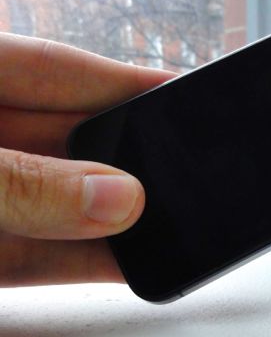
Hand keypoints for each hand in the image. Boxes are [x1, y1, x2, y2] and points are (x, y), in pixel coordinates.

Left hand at [0, 33, 176, 285]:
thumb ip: (20, 181)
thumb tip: (116, 198)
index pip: (59, 72)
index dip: (127, 83)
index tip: (185, 93)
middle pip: (74, 141)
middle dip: (130, 161)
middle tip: (183, 177)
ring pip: (63, 204)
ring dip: (116, 219)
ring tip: (170, 228)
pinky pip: (40, 256)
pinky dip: (85, 262)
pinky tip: (128, 264)